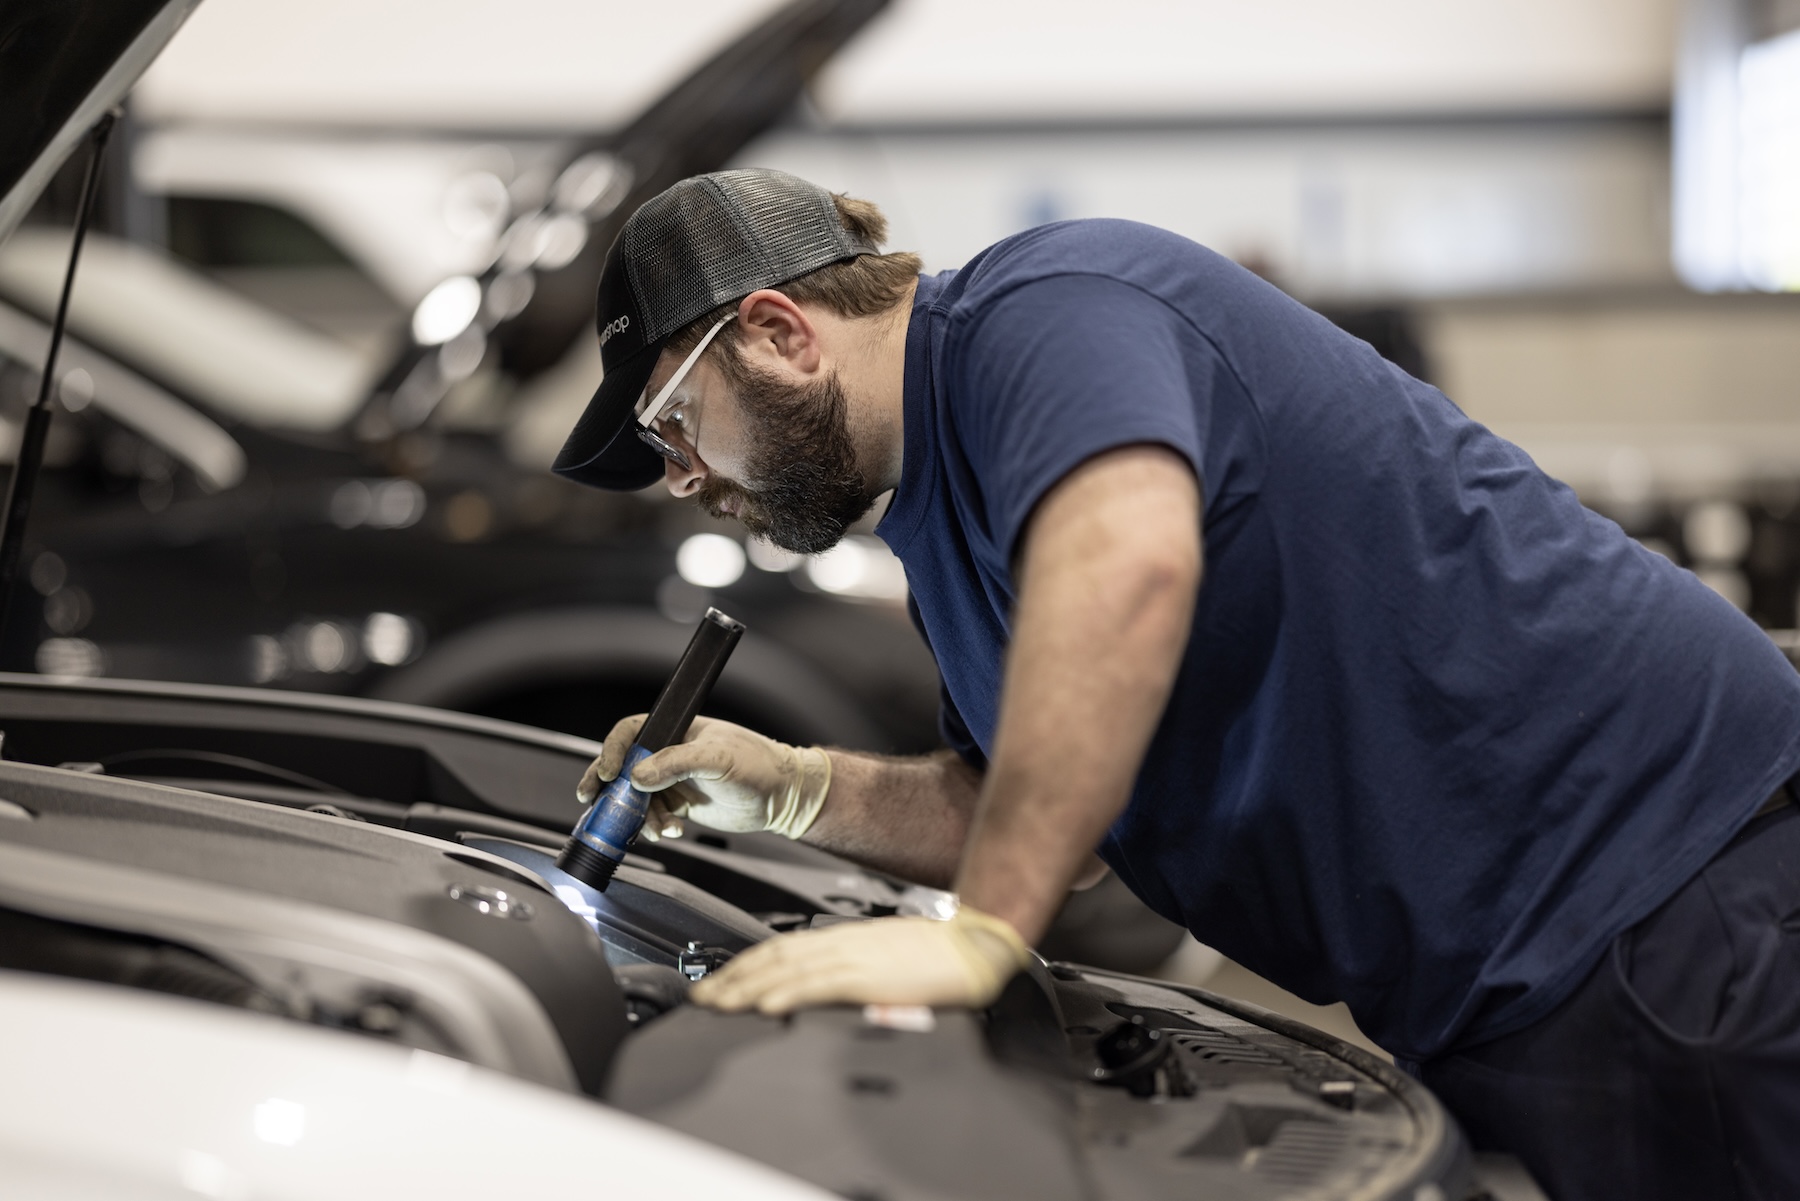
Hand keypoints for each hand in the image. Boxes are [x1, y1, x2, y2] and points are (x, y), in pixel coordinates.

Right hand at [577, 714, 830, 840]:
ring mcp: (673, 779)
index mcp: (676, 730)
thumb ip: (676, 764)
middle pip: (625, 765)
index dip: (614, 750)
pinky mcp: (680, 803)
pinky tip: (674, 831)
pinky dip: (657, 826)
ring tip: (662, 827)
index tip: (609, 773)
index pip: (632, 732)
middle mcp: (670, 752)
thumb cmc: (759, 765)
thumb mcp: (717, 759)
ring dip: (641, 815)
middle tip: (592, 800)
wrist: (782, 797)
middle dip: (608, 785)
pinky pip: (653, 815)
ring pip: (637, 797)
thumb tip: (638, 776)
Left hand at [688, 905, 1031, 1013]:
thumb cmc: (937, 956)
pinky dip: (789, 992)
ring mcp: (854, 958)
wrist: (977, 943)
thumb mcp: (884, 959)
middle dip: (732, 978)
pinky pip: (821, 984)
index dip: (743, 966)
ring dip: (747, 987)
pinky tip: (767, 1005)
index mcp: (843, 940)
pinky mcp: (871, 976)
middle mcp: (841, 943)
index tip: (716, 984)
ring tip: (718, 1004)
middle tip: (699, 997)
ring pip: (787, 969)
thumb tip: (819, 992)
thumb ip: (851, 972)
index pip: (779, 949)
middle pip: (772, 957)